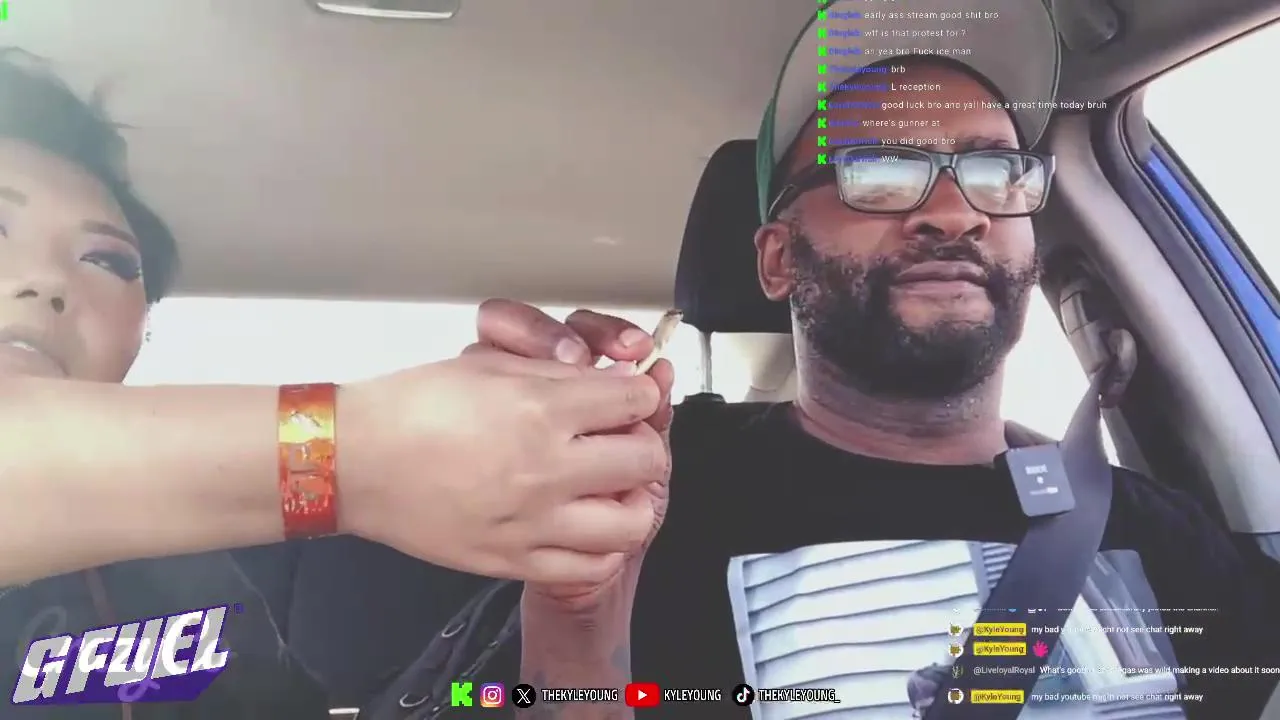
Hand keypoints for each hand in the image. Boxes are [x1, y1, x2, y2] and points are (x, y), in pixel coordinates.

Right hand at [336, 350, 667, 586]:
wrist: (355, 462)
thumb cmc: (412, 407)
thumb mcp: (491, 366)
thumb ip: (559, 376)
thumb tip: (611, 382)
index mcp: (540, 409)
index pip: (636, 401)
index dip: (639, 395)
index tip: (628, 398)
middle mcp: (546, 468)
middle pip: (647, 459)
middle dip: (644, 443)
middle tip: (624, 438)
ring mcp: (533, 521)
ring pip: (632, 522)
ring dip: (632, 499)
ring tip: (612, 487)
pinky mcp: (514, 560)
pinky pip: (590, 565)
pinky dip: (603, 546)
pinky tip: (586, 525)